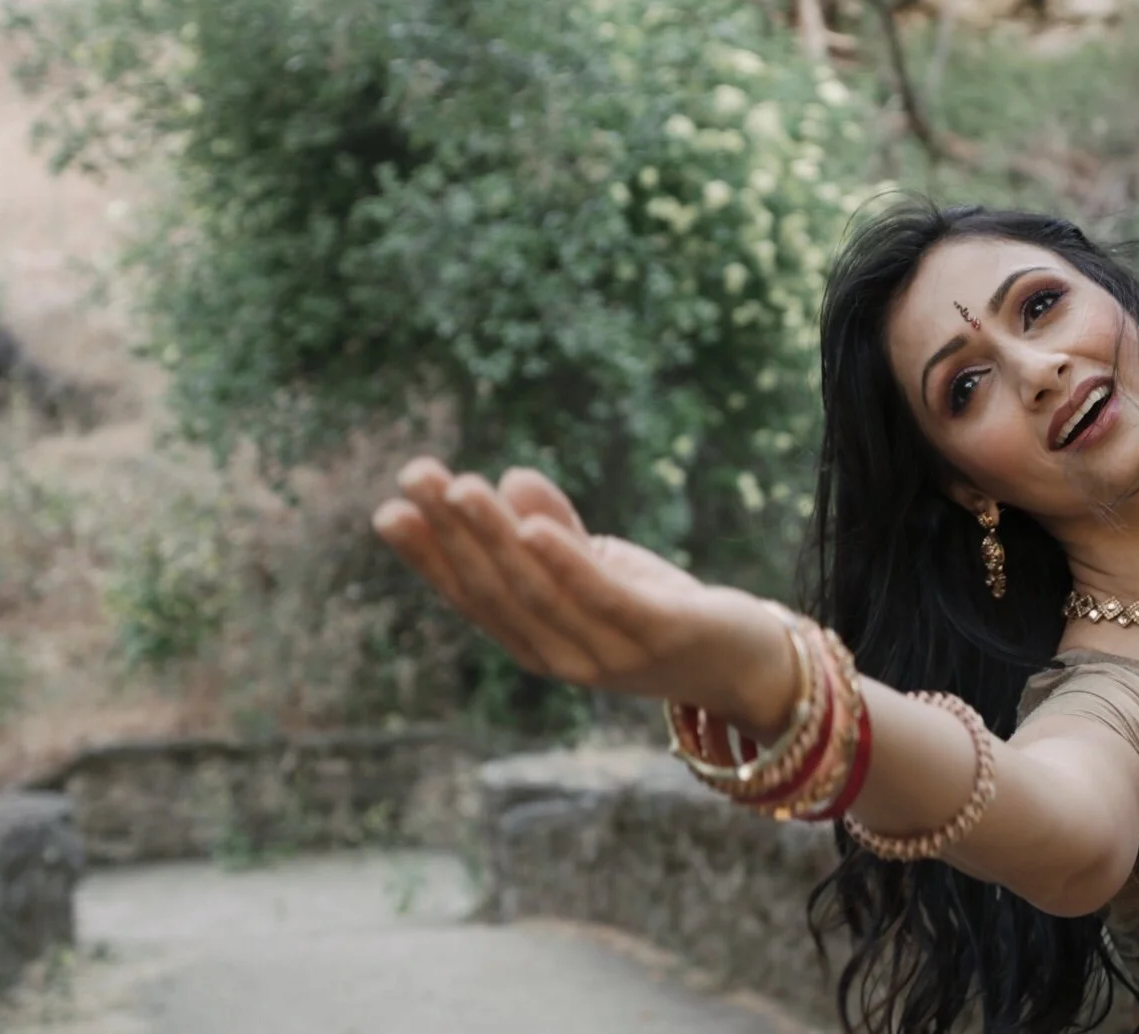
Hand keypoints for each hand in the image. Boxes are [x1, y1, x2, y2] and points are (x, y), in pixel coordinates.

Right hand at [371, 457, 797, 730]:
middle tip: (417, 477)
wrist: (748, 661)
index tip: (390, 509)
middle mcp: (560, 657)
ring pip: (537, 590)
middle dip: (451, 532)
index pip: (471, 596)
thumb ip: (556, 530)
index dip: (429, 556)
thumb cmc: (663, 610)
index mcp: (536, 642)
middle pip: (495, 590)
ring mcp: (606, 653)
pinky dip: (562, 562)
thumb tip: (508, 479)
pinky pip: (598, 597)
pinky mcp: (654, 636)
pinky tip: (531, 524)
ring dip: (494, 537)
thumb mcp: (599, 564)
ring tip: (463, 488)